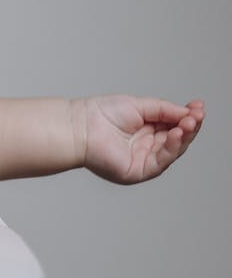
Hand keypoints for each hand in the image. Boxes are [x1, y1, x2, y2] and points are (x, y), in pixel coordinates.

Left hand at [82, 96, 203, 183]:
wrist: (78, 126)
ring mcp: (143, 159)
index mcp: (147, 130)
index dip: (188, 117)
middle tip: (196, 115)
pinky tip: (177, 135)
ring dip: (184, 136)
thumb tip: (190, 112)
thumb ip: (165, 110)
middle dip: (189, 126)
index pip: (174, 125)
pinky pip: (161, 161)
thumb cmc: (101, 114)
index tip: (198, 107)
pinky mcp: (138, 171)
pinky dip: (172, 148)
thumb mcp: (140, 106)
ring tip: (189, 123)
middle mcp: (147, 146)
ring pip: (173, 150)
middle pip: (178, 139)